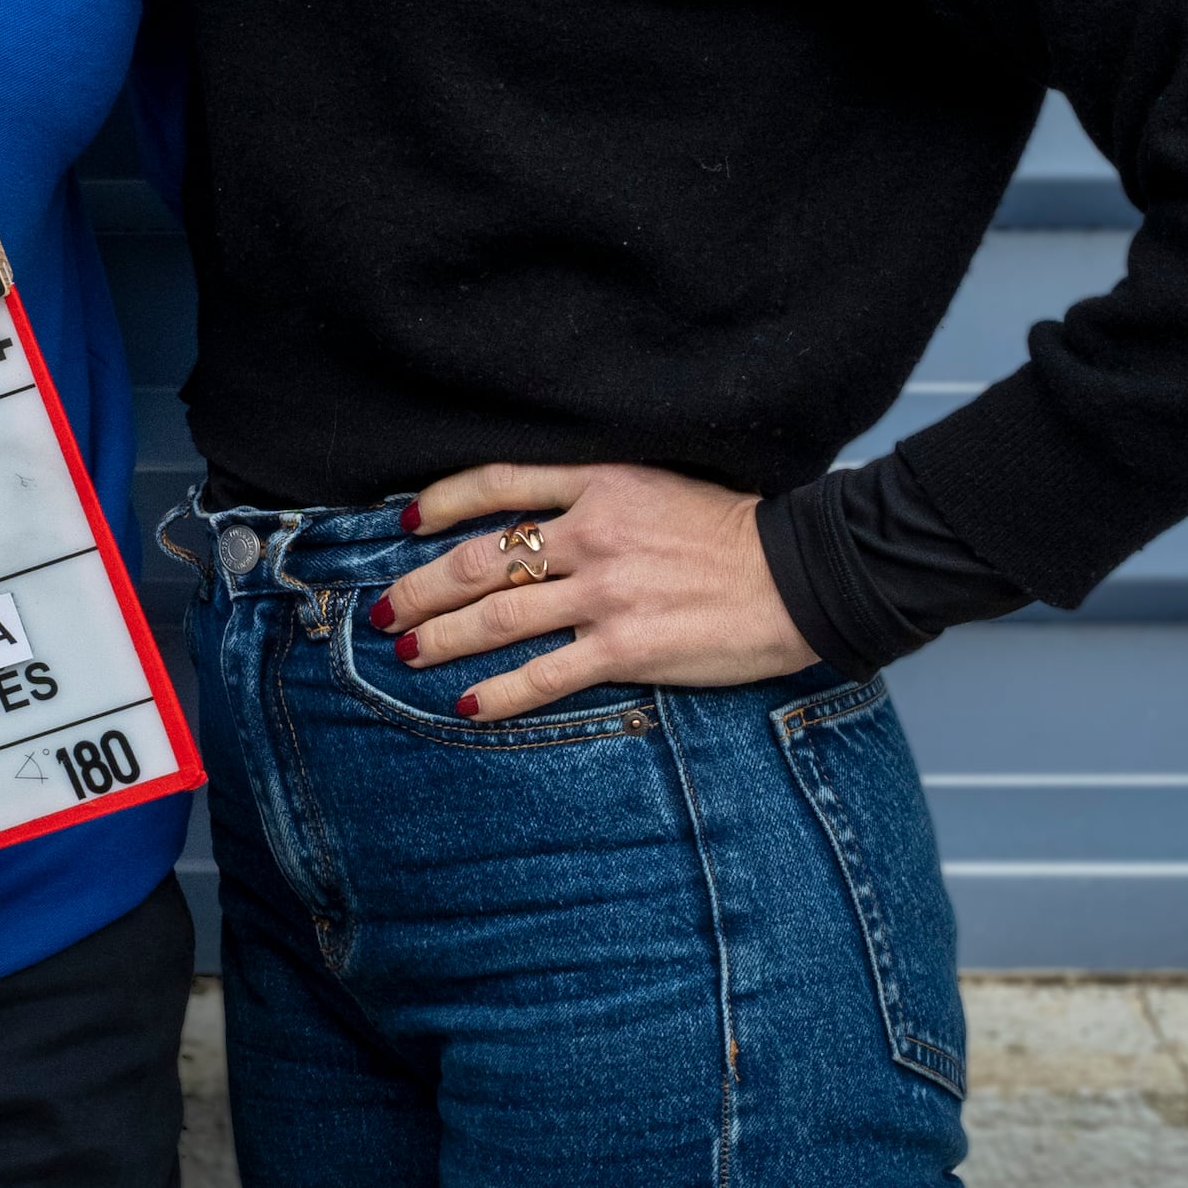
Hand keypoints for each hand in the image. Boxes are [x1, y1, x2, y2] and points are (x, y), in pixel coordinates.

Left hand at [368, 460, 816, 720]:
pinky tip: (467, 705)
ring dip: (442, 637)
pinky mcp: (628, 647)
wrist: (805, 575)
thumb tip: (538, 523)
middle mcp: (594, 533)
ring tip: (408, 651)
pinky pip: (543, 675)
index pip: (498, 482)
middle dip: (420, 585)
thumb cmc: (737, 533)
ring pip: (498, 616)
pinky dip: (497, 693)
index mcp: (602, 482)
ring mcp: (607, 592)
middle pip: (479, 557)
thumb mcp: (660, 488)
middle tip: (383, 606)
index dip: (440, 502)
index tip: (403, 522)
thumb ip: (598, 498)